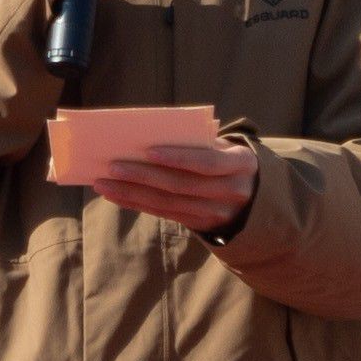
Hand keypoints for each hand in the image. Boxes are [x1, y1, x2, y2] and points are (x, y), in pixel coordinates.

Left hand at [88, 139, 259, 239]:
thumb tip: (149, 135)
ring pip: (169, 203)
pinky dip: (138, 204)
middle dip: (144, 176)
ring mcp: (216, 213)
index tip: (148, 150)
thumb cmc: (228, 159)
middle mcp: (230, 192)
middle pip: (181, 185)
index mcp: (240, 164)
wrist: (254, 196)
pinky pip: (165, 214)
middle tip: (112, 166)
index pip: (207, 162)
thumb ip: (197, 142)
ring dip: (133, 193)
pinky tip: (117, 195)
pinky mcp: (200, 225)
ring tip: (105, 183)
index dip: (179, 157)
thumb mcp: (224, 147)